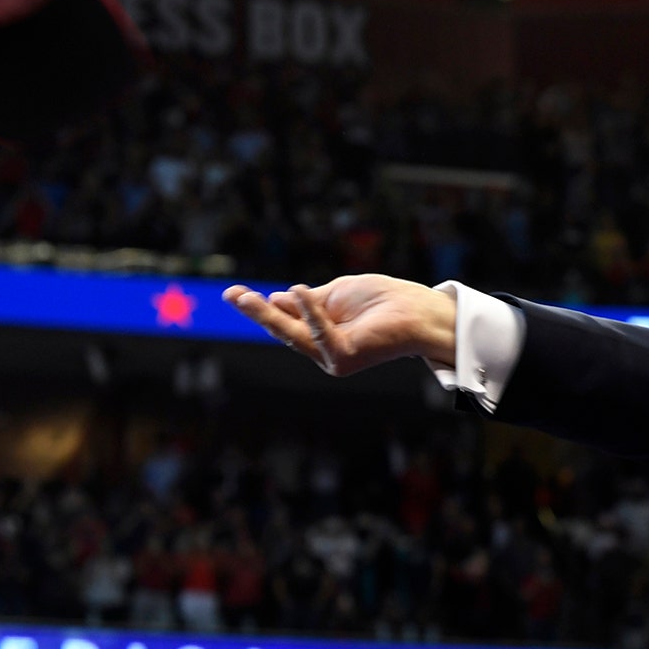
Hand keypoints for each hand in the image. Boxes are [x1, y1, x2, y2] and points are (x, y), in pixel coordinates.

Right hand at [222, 274, 456, 375]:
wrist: (419, 311)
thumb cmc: (384, 301)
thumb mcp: (337, 294)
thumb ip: (308, 301)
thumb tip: (276, 297)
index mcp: (323, 334)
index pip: (288, 321)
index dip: (264, 307)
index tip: (237, 293)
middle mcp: (325, 351)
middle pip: (283, 330)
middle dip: (256, 313)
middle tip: (230, 295)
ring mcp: (333, 357)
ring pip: (293, 335)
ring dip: (266, 315)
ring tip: (242, 296)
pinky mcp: (343, 358)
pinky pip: (319, 332)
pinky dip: (309, 311)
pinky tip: (297, 290)